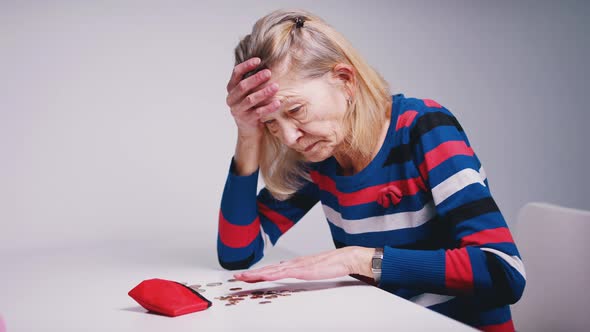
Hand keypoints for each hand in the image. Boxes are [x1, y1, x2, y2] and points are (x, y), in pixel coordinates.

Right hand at [225, 57, 280, 138]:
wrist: (250, 128)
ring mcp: (238, 110)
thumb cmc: (251, 105)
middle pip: (242, 86)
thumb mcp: (249, 92)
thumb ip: (253, 80)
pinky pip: (258, 112)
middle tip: (268, 73)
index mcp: (231, 88)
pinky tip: (278, 102)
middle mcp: (232, 99)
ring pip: (250, 99)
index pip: (236, 73)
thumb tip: (268, 62)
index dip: (246, 66)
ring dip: (264, 92)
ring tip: (276, 86)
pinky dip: (269, 107)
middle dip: (256, 79)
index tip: (258, 60)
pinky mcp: (246, 120)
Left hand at [233, 246, 374, 282]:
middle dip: (251, 274)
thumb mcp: (311, 269)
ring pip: (272, 271)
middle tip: (236, 277)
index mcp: (293, 264)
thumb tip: (286, 270)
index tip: (244, 276)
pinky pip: (285, 273)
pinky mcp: (304, 270)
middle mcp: (292, 264)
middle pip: (267, 270)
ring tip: (244, 277)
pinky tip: (265, 276)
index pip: (271, 269)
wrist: (345, 257)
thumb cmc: (331, 264)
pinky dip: (273, 274)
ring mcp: (297, 266)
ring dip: (257, 274)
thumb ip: (299, 270)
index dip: (256, 273)